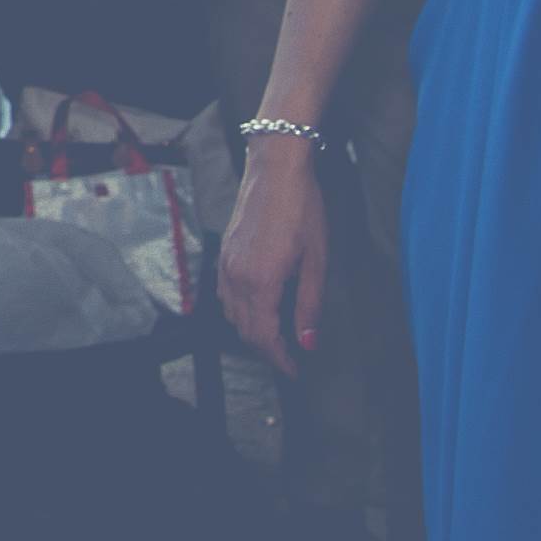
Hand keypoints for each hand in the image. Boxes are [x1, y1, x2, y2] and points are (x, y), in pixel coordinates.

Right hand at [216, 137, 330, 377]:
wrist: (276, 168)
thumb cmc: (302, 209)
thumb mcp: (317, 260)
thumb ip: (310, 306)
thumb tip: (307, 343)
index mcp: (260, 282)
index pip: (264, 337)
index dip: (281, 360)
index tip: (297, 371)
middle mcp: (236, 277)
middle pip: (245, 331)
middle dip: (267, 350)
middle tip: (292, 357)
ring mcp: (226, 264)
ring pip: (231, 315)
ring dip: (252, 332)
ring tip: (278, 336)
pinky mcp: (224, 253)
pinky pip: (225, 295)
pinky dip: (240, 311)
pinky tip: (258, 307)